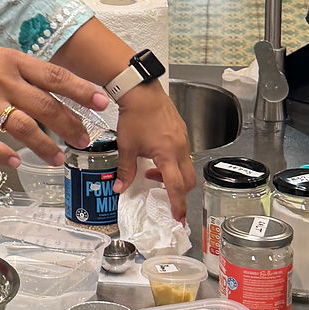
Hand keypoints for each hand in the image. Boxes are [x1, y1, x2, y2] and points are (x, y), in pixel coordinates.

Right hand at [0, 39, 108, 167]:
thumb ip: (21, 74)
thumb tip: (52, 90)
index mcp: (13, 62)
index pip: (55, 76)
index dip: (81, 90)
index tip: (103, 102)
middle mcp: (3, 81)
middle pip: (45, 106)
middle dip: (70, 125)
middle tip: (85, 141)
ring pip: (23, 126)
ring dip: (44, 145)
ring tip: (58, 159)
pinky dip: (2, 153)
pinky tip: (15, 162)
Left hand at [111, 82, 194, 220]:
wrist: (142, 91)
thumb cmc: (135, 115)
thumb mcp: (126, 146)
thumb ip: (125, 170)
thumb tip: (120, 187)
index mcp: (168, 154)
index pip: (176, 187)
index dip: (177, 204)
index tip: (177, 217)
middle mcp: (180, 148)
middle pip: (188, 180)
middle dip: (179, 193)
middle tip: (168, 200)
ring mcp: (183, 140)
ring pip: (186, 167)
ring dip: (174, 176)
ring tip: (153, 174)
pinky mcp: (181, 132)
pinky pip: (183, 154)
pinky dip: (174, 163)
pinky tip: (157, 158)